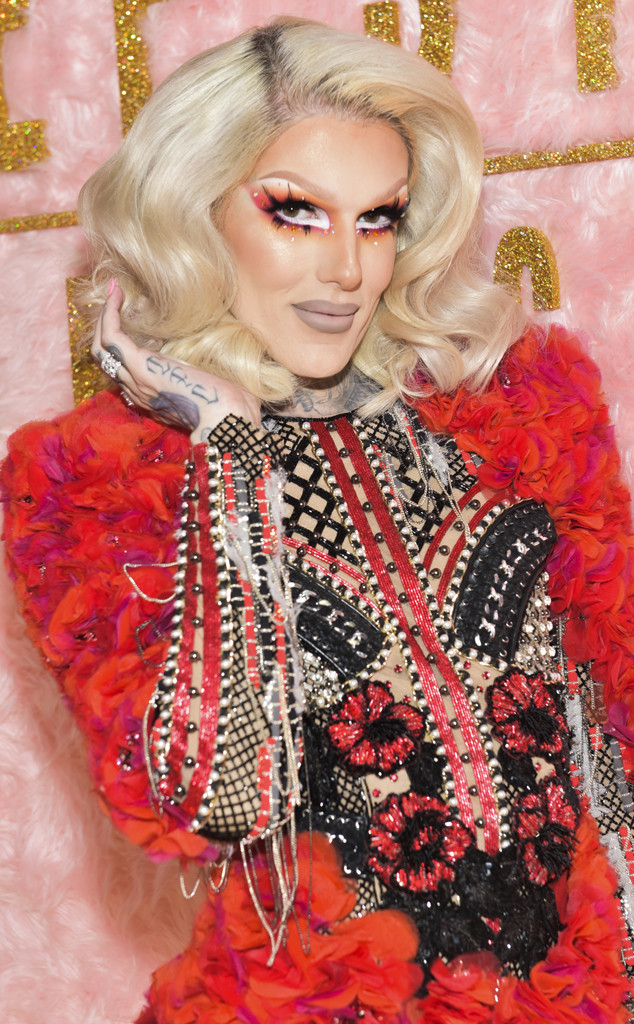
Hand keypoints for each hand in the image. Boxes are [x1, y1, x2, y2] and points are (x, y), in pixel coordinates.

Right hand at [92, 282, 260, 441]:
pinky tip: (118, 293)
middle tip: (115, 299)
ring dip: (105, 316)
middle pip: (104, 359)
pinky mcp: (141, 367)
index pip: (121, 371)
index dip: (120, 344)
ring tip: (115, 291)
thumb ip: (192, 377)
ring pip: (101, 348)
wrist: (227, 416)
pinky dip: (110, 313)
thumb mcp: (203, 388)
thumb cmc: (226, 404)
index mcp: (151, 398)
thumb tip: (195, 365)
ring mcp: (136, 380)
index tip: (130, 317)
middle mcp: (137, 391)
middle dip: (105, 327)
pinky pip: (112, 337)